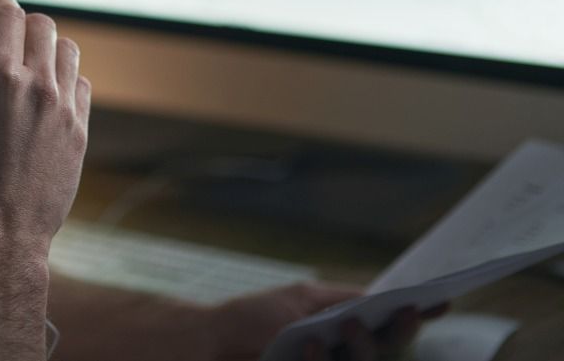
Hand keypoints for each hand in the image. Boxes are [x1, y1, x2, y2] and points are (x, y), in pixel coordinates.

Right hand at [0, 0, 90, 246]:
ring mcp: (65, 107)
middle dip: (19, 23)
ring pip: (66, 49)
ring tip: (25, 65)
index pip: (7, 14)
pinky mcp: (81, 129)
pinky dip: (62, 78)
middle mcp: (38, 85)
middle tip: (1, 36)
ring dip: (45, 47)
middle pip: (40, 25)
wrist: (0, 232)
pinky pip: (78, 83)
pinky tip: (43, 95)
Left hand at [207, 282, 448, 360]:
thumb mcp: (302, 300)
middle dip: (398, 333)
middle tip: (403, 310)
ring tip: (349, 325)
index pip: (388, 331)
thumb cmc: (253, 318)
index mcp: (343, 335)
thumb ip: (342, 301)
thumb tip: (383, 298)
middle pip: (383, 352)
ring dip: (362, 348)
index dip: (413, 320)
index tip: (442, 302)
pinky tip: (309, 345)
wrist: (210, 342)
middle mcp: (340, 357)